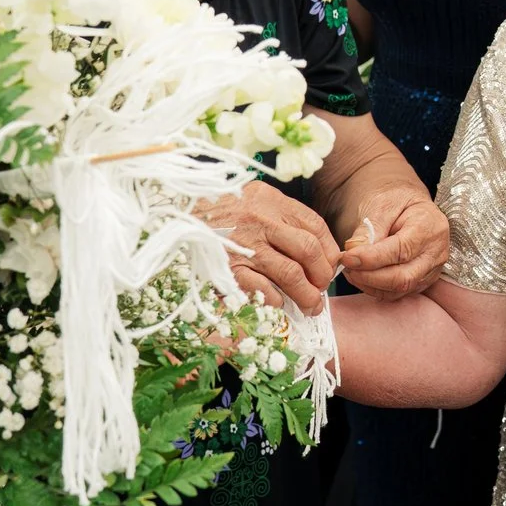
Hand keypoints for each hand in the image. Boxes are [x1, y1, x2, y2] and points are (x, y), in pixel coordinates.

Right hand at [202, 183, 338, 313]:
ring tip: (310, 306)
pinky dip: (276, 300)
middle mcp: (260, 220)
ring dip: (306, 295)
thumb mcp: (251, 199)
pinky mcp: (228, 268)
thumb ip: (279, 215)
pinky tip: (279, 304)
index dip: (329, 249)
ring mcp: (244, 245)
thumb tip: (313, 247)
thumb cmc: (217, 212)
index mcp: (269, 200)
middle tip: (322, 290)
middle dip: (322, 275)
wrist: (174, 218)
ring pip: (290, 274)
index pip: (314, 226)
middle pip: (307, 251)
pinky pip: (262, 289)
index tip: (331, 265)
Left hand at [341, 190, 449, 298]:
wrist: (407, 206)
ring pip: (400, 289)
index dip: (372, 258)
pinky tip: (361, 276)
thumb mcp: (382, 204)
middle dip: (369, 276)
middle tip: (346, 266)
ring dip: (370, 284)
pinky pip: (398, 293)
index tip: (347, 257)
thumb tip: (354, 250)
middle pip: (404, 277)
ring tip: (351, 270)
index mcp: (430, 225)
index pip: (402, 250)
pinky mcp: (422, 281)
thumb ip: (369, 228)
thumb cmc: (396, 201)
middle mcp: (436, 251)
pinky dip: (376, 289)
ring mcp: (432, 269)